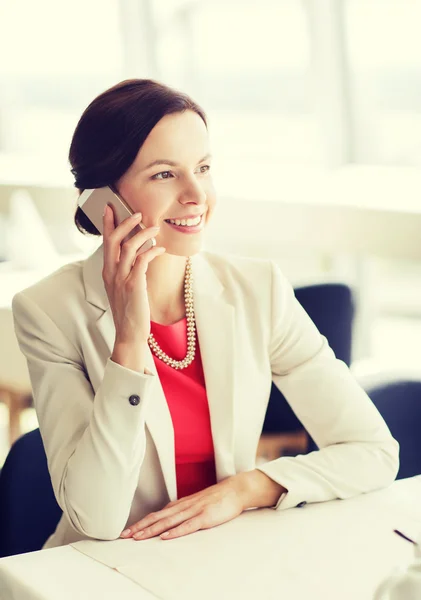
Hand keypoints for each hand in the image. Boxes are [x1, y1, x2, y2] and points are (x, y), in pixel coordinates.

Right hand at [102, 205, 165, 344]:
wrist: (130, 333)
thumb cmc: (130, 310)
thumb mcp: (123, 287)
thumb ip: (126, 270)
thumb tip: (138, 252)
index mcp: (107, 272)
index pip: (105, 243)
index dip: (107, 224)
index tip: (109, 207)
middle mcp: (111, 274)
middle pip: (113, 240)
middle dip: (124, 223)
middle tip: (137, 213)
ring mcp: (121, 279)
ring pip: (129, 247)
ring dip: (142, 234)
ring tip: (154, 227)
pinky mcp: (134, 285)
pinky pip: (142, 261)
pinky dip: (152, 251)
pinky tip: (160, 249)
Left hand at [120, 471, 285, 540]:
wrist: (235, 490)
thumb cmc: (215, 499)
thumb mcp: (195, 504)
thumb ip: (181, 511)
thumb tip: (165, 519)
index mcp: (181, 504)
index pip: (157, 514)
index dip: (141, 523)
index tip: (127, 531)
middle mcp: (184, 506)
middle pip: (158, 518)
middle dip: (140, 527)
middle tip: (124, 536)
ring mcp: (194, 511)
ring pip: (169, 522)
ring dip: (152, 531)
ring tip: (138, 538)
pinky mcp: (205, 517)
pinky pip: (188, 526)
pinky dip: (175, 532)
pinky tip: (165, 537)